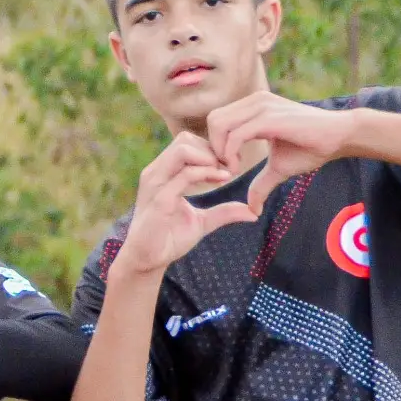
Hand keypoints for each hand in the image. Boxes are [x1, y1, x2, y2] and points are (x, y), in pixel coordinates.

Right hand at [110, 133, 256, 279]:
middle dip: (212, 149)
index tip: (229, 166)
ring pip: (183, 149)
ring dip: (210, 158)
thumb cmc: (169, 239)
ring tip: (225, 173)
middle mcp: (156, 173)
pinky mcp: (159, 199)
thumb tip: (252, 212)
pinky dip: (207, 173)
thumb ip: (224, 212)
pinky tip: (222, 179)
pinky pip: (185, 174)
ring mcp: (155, 184)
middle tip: (231, 167)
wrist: (147, 260)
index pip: (187, 142)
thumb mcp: (202, 222)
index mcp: (163, 174)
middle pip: (185, 139)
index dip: (211, 149)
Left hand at [205, 91, 357, 213]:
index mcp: (254, 107)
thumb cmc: (311, 148)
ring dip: (219, 151)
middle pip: (213, 120)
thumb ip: (261, 184)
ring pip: (219, 124)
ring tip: (232, 169)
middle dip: (212, 148)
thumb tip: (252, 209)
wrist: (338, 137)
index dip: (215, 145)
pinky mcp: (269, 118)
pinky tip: (238, 169)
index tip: (226, 167)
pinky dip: (230, 154)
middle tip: (225, 168)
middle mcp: (255, 102)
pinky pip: (235, 135)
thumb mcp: (278, 168)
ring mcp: (262, 107)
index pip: (217, 120)